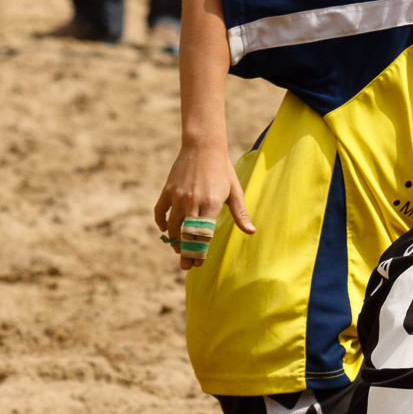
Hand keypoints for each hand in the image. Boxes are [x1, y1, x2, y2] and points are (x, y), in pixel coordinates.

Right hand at [153, 142, 255, 269]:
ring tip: (178, 249)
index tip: (198, 263)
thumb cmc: (223, 170)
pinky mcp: (168, 191)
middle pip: (186, 234)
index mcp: (211, 203)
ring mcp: (178, 196)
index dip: (200, 251)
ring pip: (172, 226)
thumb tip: (252, 232)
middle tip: (185, 266)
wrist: (203, 147)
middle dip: (186, 252)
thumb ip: (240, 213)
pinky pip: (160, 212)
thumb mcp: (235, 191)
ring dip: (174, 240)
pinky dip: (161, 223)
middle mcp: (193, 202)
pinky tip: (166, 230)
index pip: (204, 235)